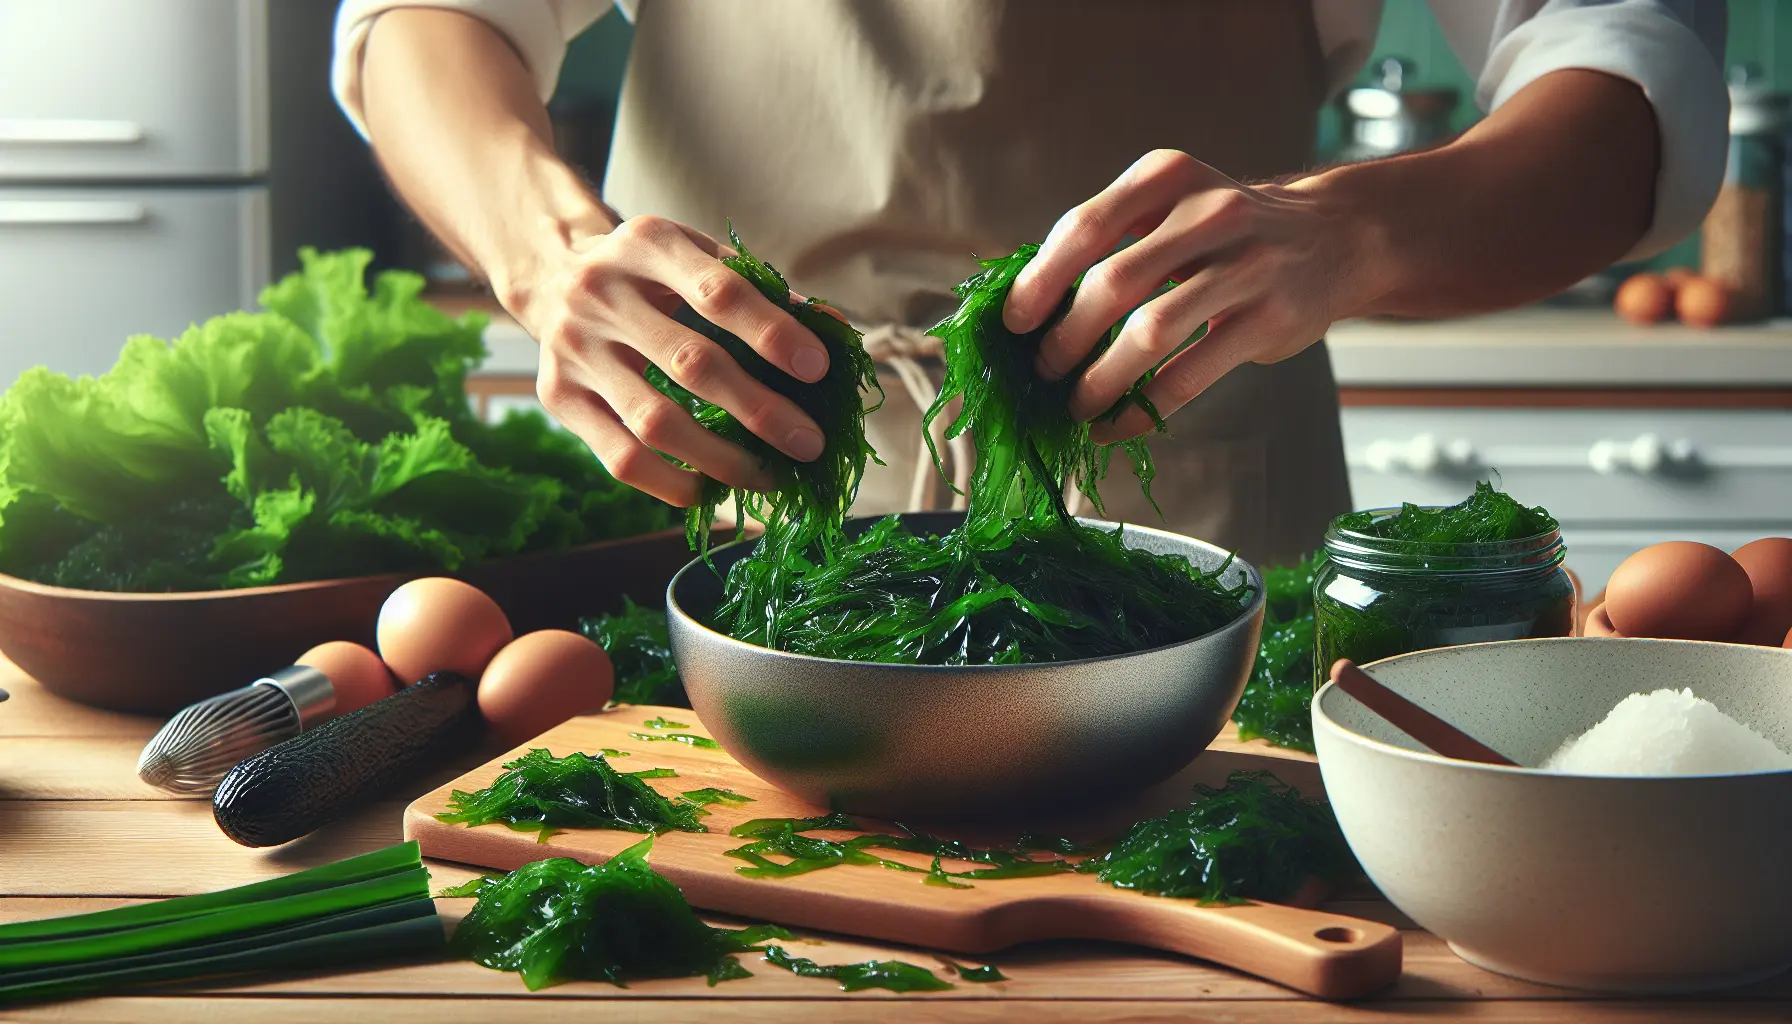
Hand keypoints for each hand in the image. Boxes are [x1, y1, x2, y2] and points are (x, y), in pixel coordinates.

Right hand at [511, 215, 832, 507]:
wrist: (553, 274)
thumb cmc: (653, 274)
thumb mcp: (699, 259)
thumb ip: (762, 292)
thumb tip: (833, 330)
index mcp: (647, 243)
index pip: (718, 292)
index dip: (772, 333)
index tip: (818, 370)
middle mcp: (601, 293)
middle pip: (691, 364)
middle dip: (760, 410)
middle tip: (809, 443)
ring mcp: (574, 349)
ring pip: (655, 421)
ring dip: (722, 459)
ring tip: (769, 475)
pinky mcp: (557, 397)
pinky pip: (620, 457)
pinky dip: (672, 482)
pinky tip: (710, 489)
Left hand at [1002, 150, 1380, 441]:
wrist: (1335, 235)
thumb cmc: (1226, 232)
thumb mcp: (1173, 206)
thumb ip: (1112, 240)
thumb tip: (1026, 306)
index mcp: (1167, 178)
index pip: (1085, 227)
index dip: (1040, 280)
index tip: (1014, 323)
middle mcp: (1209, 213)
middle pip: (1112, 283)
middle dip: (1065, 338)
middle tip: (1044, 371)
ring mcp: (1246, 265)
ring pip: (1150, 332)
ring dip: (1100, 379)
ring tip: (1075, 404)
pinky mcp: (1270, 318)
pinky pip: (1190, 374)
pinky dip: (1144, 408)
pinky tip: (1116, 424)